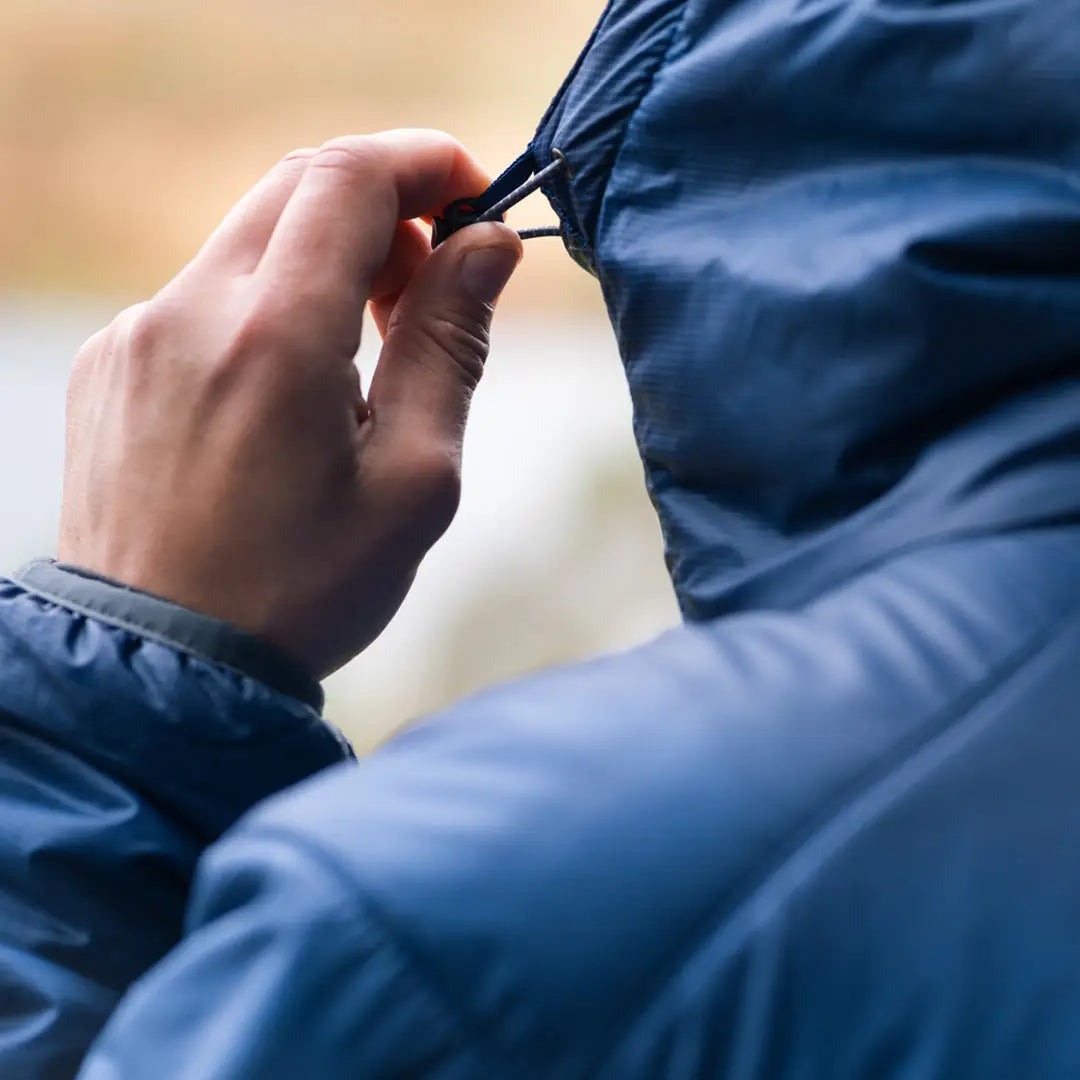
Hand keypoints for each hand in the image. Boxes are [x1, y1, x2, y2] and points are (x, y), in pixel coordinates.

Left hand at [59, 130, 522, 678]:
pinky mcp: (112, 366)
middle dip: (383, 208)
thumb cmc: (305, 587)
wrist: (165, 666)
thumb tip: (487, 248)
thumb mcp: (414, 479)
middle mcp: (190, 314)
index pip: (350, 177)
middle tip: (429, 282)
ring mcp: (137, 336)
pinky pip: (202, 295)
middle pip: (298, 187)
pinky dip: (266, 303)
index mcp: (276, 338)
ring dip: (325, 259)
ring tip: (368, 348)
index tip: (473, 196)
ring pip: (249, 239)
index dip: (424, 162)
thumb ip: (450, 346)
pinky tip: (291, 389)